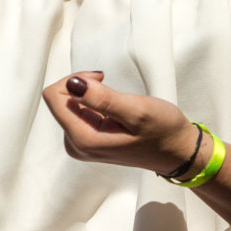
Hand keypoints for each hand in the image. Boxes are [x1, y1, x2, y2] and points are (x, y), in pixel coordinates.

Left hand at [42, 71, 198, 175]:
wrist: (177, 151)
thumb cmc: (162, 131)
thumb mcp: (137, 111)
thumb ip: (103, 98)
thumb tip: (72, 84)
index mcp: (83, 139)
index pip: (53, 98)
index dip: (75, 80)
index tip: (100, 78)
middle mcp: (76, 145)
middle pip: (59, 100)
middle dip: (82, 86)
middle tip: (109, 84)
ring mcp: (82, 144)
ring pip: (68, 104)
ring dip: (89, 94)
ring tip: (116, 100)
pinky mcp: (88, 140)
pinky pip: (78, 112)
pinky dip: (93, 102)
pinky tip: (114, 108)